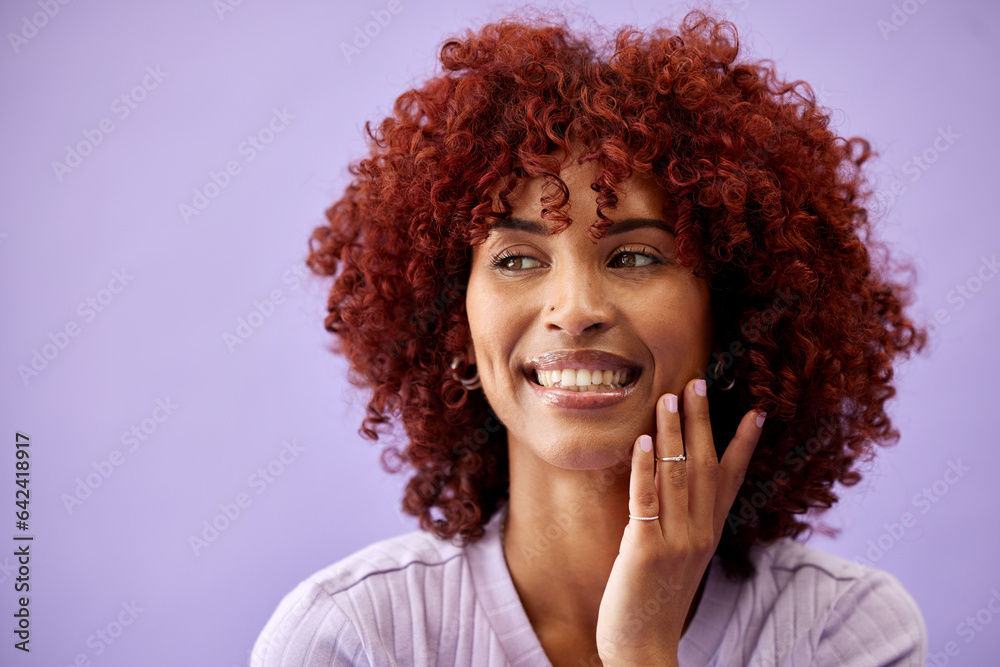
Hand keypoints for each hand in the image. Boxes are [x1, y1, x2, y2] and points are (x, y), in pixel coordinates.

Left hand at [595, 377, 764, 664]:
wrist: (645, 649)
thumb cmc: (655, 601)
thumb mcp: (678, 558)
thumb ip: (682, 523)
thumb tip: (675, 485)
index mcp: (708, 534)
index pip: (731, 481)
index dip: (743, 445)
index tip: (756, 411)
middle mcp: (698, 533)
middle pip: (706, 466)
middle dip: (703, 422)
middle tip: (700, 382)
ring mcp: (674, 541)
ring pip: (677, 475)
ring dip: (672, 433)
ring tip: (669, 397)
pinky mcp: (644, 550)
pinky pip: (646, 501)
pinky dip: (644, 468)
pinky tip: (640, 441)